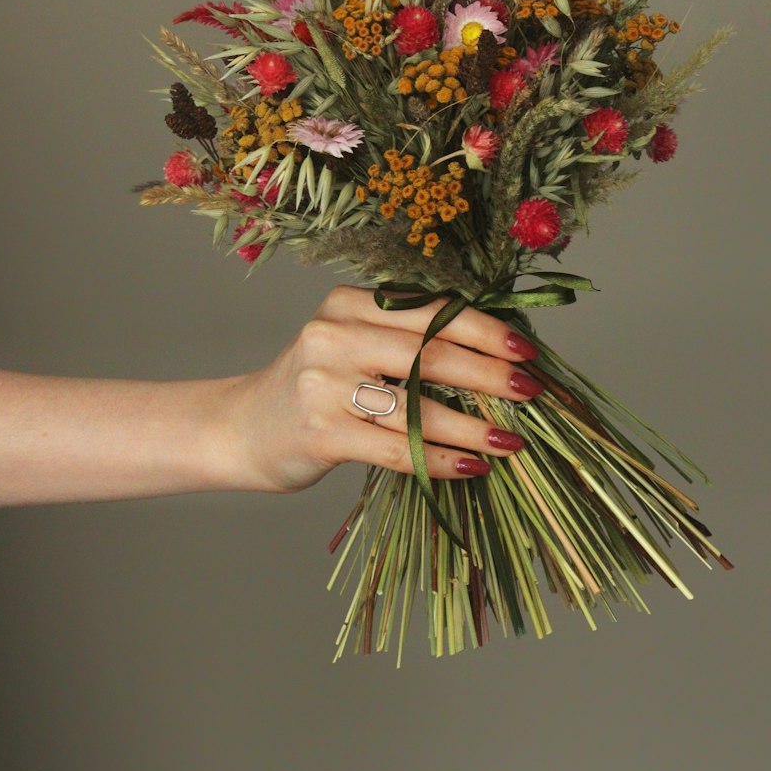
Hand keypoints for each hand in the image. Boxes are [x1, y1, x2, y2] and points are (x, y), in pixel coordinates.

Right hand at [221, 285, 545, 493]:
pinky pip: (394, 448)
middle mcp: (333, 334)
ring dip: (473, 426)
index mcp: (349, 304)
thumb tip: (497, 356)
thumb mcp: (353, 346)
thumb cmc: (315, 389)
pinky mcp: (320, 432)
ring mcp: (323, 383)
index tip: (526, 351)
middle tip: (530, 393)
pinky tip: (470, 467)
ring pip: (416, 405)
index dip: (485, 330)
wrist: (239, 429)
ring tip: (511, 441)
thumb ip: (407, 342)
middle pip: (429, 353)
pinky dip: (438, 459)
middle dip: (489, 374)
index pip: (430, 311)